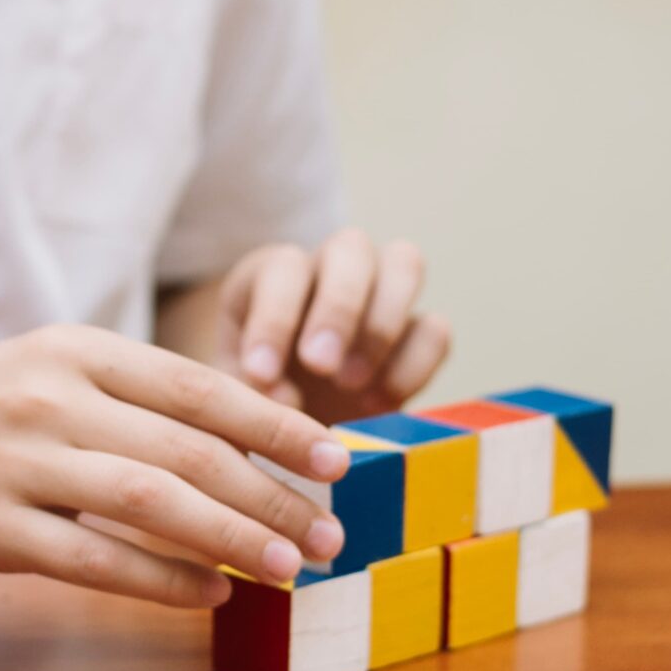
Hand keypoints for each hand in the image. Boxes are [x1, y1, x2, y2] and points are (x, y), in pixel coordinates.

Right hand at [0, 325, 351, 607]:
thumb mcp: (42, 375)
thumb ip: (129, 403)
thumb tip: (241, 449)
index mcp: (74, 350)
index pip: (200, 386)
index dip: (277, 425)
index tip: (336, 460)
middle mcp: (50, 397)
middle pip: (191, 450)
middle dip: (274, 498)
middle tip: (328, 535)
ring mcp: (16, 462)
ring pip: (154, 503)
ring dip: (233, 541)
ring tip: (288, 571)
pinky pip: (93, 561)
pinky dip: (161, 583)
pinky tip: (208, 597)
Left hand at [215, 230, 449, 425]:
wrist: (288, 423)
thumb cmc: (253, 396)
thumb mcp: (235, 392)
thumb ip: (251, 392)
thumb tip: (288, 397)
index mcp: (273, 273)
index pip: (282, 268)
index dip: (273, 318)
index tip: (261, 374)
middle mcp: (331, 267)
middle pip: (351, 247)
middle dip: (338, 308)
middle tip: (320, 368)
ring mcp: (382, 292)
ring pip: (406, 263)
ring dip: (382, 325)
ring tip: (352, 385)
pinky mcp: (417, 332)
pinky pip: (435, 328)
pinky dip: (414, 365)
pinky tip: (378, 404)